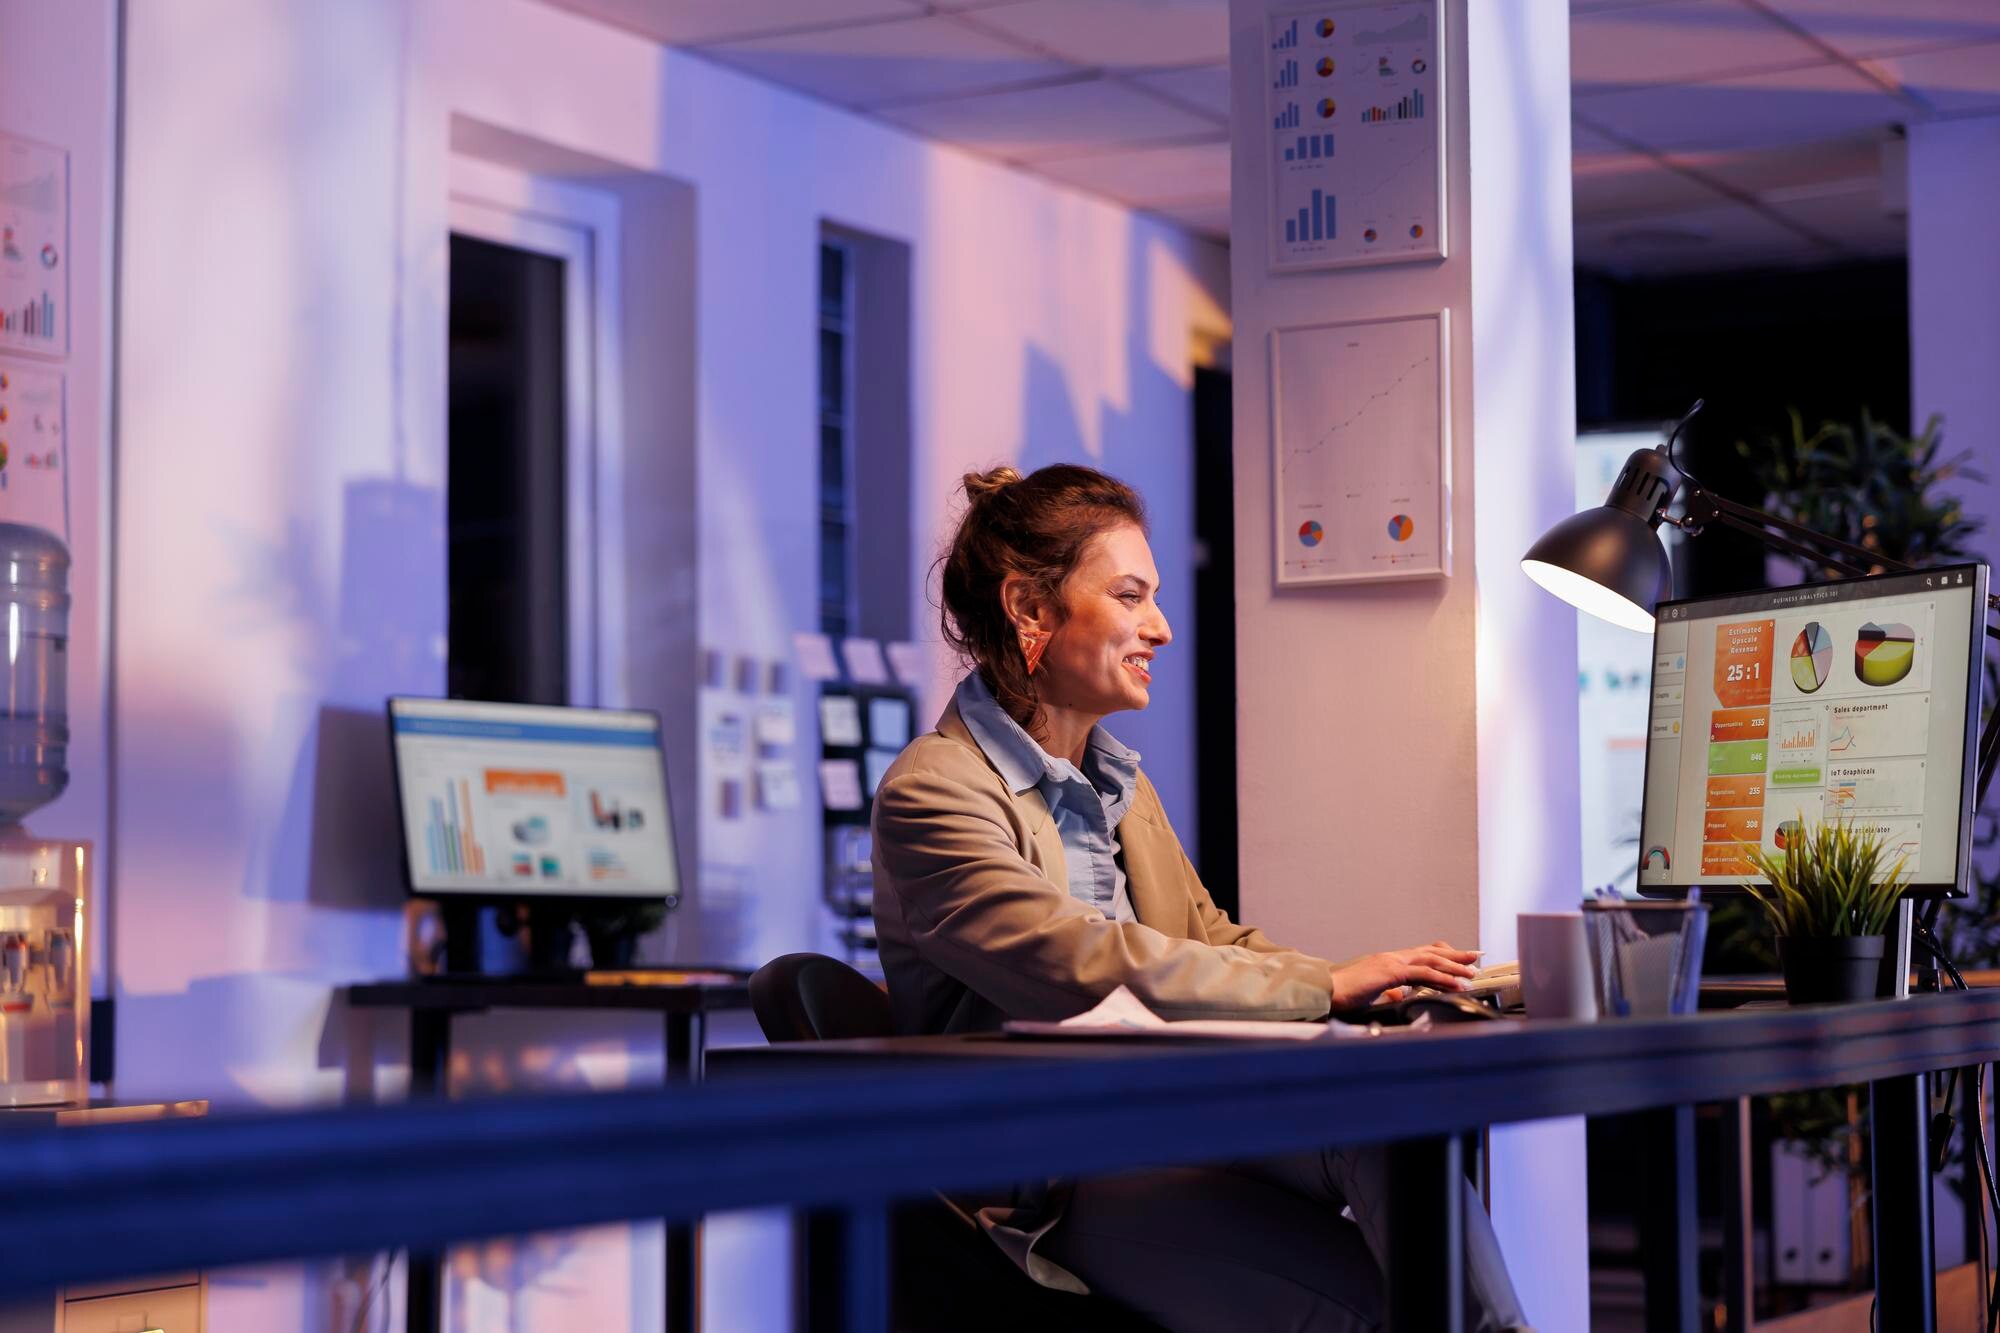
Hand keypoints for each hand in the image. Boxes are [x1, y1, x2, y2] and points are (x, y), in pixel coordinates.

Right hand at [1328, 940, 1481, 1010]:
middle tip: (1475, 957)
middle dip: (1455, 955)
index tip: (1458, 960)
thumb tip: (1400, 995)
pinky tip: (1457, 984)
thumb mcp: (1370, 995)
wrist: (1324, 993)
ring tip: (1472, 972)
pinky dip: (1443, 978)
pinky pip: (1423, 974)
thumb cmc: (1341, 995)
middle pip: (1430, 952)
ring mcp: (1390, 962)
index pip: (1420, 955)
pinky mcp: (1390, 972)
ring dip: (1454, 966)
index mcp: (1387, 962)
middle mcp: (1391, 957)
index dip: (1441, 956)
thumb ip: (1387, 993)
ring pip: (1431, 960)